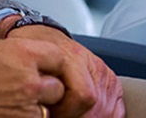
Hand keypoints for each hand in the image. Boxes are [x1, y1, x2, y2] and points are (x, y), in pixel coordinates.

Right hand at [0, 38, 67, 117]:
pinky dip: (22, 116)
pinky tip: (0, 110)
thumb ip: (17, 56)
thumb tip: (33, 66)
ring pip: (48, 111)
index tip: (45, 67)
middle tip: (22, 87)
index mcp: (22, 54)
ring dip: (36, 107)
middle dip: (46, 88)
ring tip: (7, 100)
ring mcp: (24, 109)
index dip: (52, 64)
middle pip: (59, 87)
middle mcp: (29, 81)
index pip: (60, 58)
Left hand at [6, 25, 123, 117]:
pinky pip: (117, 108)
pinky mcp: (111, 81)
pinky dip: (104, 116)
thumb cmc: (32, 49)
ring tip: (70, 113)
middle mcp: (93, 63)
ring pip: (107, 109)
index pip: (84, 95)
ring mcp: (104, 72)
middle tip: (60, 115)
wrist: (42, 35)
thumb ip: (39, 81)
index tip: (52, 113)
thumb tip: (41, 105)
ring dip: (90, 117)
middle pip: (97, 105)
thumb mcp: (28, 60)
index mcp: (72, 57)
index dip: (68, 112)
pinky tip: (87, 114)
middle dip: (78, 116)